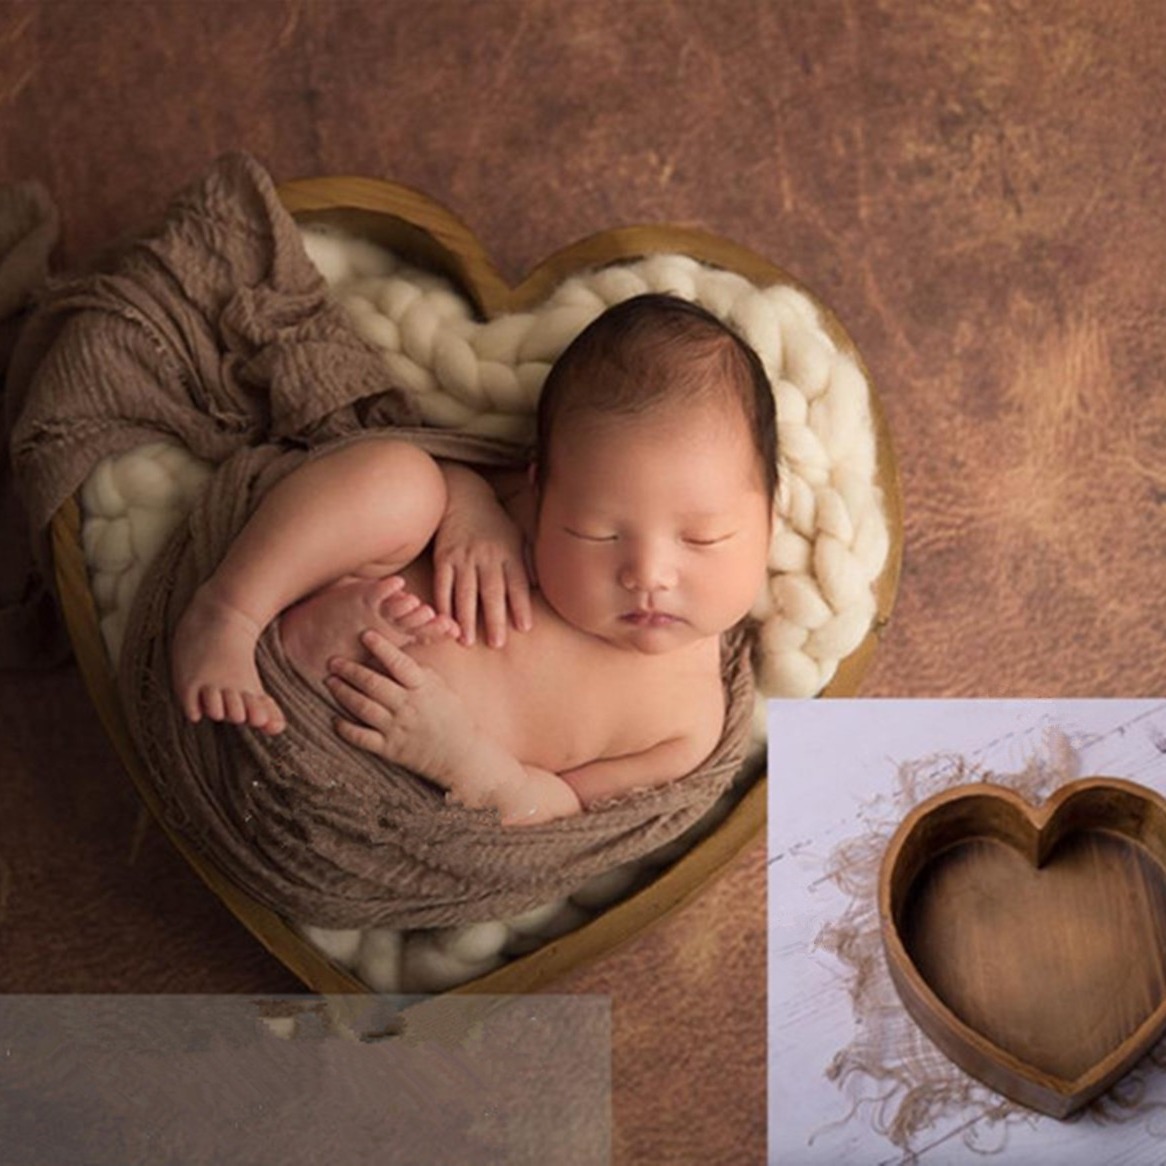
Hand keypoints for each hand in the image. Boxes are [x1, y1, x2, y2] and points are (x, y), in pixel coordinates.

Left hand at [326, 630, 580, 824]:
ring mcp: (397, 729)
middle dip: (350, 670)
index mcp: (423, 688)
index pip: (399, 663)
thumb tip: (393, 654)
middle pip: (373, 684)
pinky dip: (345, 728)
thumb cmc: (452, 716)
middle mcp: (408, 707)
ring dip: (343, 693)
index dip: (381, 648)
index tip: (365, 634)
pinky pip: (362, 738)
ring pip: (363, 707)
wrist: (462, 755)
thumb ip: (417, 672)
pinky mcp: (390, 750)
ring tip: (330, 681)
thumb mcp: (440, 687)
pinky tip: (335, 719)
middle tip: (333, 660)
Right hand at [432, 478, 532, 647]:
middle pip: (491, 591)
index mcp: (509, 554)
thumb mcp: (517, 537)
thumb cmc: (495, 523)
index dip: (521, 605)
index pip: (517, 583)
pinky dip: (443, 604)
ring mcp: (464, 557)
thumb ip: (527, 562)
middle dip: (494, 618)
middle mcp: (487, 557)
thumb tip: (540, 587)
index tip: (524, 627)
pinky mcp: (443, 557)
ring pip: (465, 592)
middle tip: (496, 643)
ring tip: (468, 641)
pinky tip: (444, 621)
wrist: (463, 496)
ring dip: (466, 618)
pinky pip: (442, 584)